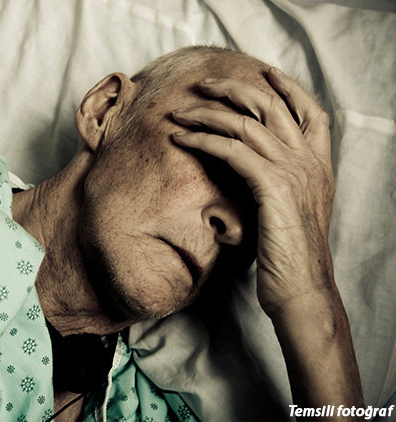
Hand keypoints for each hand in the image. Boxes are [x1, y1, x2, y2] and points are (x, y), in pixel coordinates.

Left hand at [170, 68, 334, 317]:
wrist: (303, 291)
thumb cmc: (291, 259)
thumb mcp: (291, 214)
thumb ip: (281, 186)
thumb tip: (256, 174)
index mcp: (319, 166)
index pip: (311, 111)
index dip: (287, 87)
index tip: (260, 73)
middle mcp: (309, 162)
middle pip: (272, 105)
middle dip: (234, 88)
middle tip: (203, 84)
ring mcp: (293, 172)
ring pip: (245, 123)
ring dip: (207, 112)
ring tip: (179, 111)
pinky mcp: (272, 186)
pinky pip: (231, 149)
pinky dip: (202, 139)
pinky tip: (180, 139)